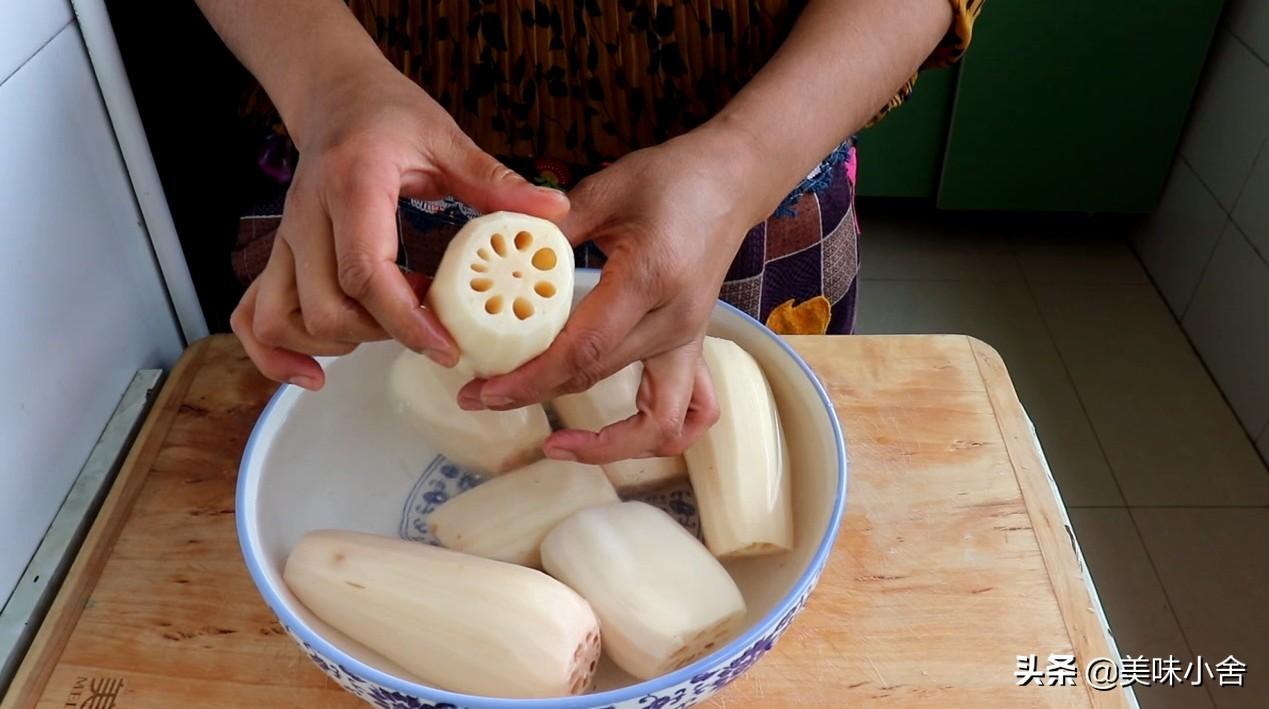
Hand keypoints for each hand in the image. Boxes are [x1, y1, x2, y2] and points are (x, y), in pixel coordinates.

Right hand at [231, 63, 568, 389]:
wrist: (335, 94)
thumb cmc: (389, 115)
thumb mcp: (447, 138)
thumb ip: (497, 183)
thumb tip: (554, 214)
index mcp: (352, 186)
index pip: (365, 272)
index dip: (404, 320)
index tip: (445, 347)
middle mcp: (306, 216)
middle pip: (326, 308)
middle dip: (380, 335)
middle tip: (427, 328)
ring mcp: (284, 239)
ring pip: (283, 318)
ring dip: (335, 345)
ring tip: (384, 333)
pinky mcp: (276, 255)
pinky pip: (252, 317)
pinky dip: (274, 355)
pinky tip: (313, 375)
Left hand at [459, 129, 765, 463]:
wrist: (733, 179)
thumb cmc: (673, 178)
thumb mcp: (607, 189)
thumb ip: (553, 226)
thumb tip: (499, 255)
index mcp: (648, 279)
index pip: (583, 351)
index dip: (530, 381)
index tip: (484, 392)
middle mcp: (673, 321)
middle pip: (597, 380)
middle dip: (533, 397)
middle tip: (480, 396)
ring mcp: (688, 340)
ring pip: (658, 423)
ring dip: (608, 447)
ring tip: (555, 445)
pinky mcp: (692, 347)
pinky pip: (689, 414)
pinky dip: (652, 437)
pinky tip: (612, 438)